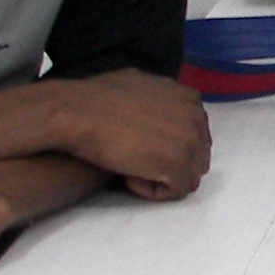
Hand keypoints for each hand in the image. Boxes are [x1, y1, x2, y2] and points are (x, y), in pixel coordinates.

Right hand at [43, 69, 211, 197]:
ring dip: (160, 178)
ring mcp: (190, 142)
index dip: (168, 148)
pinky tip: (129, 177)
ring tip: (130, 168)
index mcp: (190, 99)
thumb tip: (158, 109)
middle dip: (169, 164)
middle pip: (196, 157)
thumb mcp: (138, 84)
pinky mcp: (177, 165)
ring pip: (188, 176)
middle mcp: (196, 118)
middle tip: (136, 162)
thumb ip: (159, 98)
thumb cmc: (96, 99)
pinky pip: (176, 191)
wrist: (77, 113)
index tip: (141, 149)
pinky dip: (152, 190)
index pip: (195, 136)